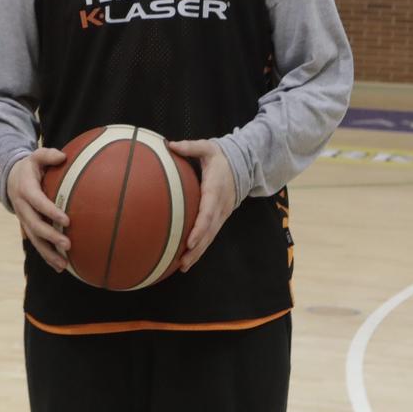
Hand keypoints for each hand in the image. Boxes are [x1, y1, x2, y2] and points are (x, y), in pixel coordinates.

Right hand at [5, 147, 70, 273]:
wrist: (9, 178)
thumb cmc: (29, 167)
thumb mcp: (36, 156)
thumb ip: (48, 154)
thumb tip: (64, 157)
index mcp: (25, 189)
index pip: (38, 202)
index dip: (50, 211)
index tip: (66, 219)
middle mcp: (22, 207)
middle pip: (35, 225)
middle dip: (51, 236)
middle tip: (68, 244)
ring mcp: (23, 219)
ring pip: (34, 239)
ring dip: (48, 252)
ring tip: (63, 264)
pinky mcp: (27, 227)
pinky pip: (36, 243)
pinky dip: (46, 256)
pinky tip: (59, 267)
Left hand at [167, 138, 237, 272]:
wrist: (243, 165)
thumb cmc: (219, 157)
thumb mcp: (207, 147)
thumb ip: (189, 147)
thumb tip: (169, 144)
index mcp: (214, 190)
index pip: (207, 213)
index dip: (199, 228)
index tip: (190, 241)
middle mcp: (219, 207)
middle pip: (208, 232)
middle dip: (196, 249)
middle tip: (182, 262)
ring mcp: (221, 215)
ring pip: (210, 238)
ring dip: (197, 253)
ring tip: (183, 267)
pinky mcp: (219, 219)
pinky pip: (210, 236)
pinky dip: (200, 249)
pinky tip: (187, 260)